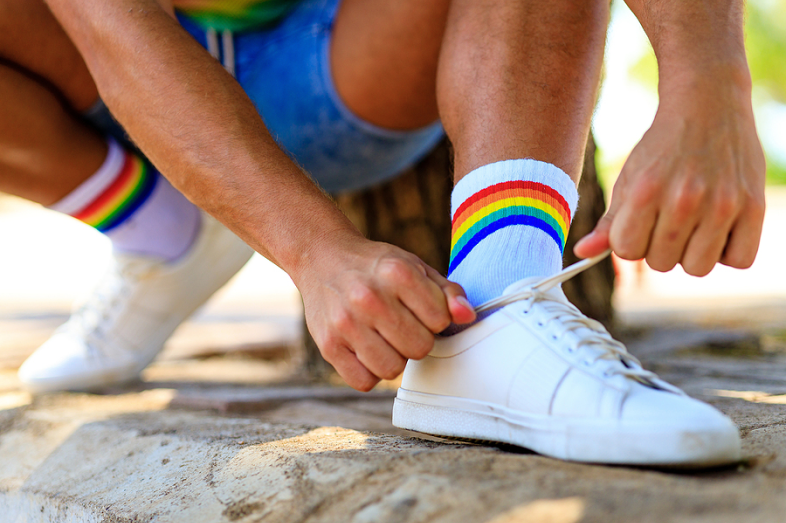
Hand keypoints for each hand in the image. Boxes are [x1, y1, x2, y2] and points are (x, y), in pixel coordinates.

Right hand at [296, 236, 475, 390]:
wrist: (322, 258)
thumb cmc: (377, 267)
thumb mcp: (415, 266)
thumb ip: (447, 292)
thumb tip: (467, 317)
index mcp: (397, 273)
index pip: (440, 321)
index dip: (434, 318)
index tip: (418, 308)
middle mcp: (369, 297)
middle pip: (419, 348)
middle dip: (415, 339)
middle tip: (399, 323)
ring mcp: (345, 323)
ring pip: (392, 370)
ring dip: (393, 357)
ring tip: (382, 336)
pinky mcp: (328, 346)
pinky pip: (364, 382)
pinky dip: (369, 371)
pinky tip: (365, 348)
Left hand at [575, 80, 764, 275]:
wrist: (708, 105)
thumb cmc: (662, 149)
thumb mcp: (630, 180)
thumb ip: (609, 221)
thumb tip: (583, 253)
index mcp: (646, 191)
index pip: (627, 251)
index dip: (631, 241)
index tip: (641, 222)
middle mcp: (685, 198)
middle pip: (661, 263)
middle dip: (660, 246)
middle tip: (669, 217)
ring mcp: (723, 204)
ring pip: (697, 268)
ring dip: (692, 253)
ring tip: (694, 222)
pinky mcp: (755, 206)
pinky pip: (739, 261)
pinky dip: (728, 252)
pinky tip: (720, 228)